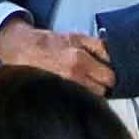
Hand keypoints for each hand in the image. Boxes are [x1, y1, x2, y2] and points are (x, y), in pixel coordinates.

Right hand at [0, 22, 114, 88]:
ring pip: (91, 98)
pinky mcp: (58, 96)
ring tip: (84, 83)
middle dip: (102, 85)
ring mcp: (65, 89)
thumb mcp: (77, 37)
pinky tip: (75, 89)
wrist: (23, 49)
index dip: (110, 75)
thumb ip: (99, 46)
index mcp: (80, 60)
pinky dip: (79, 97)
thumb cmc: (48, 43)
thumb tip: (115, 57)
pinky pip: (78, 102)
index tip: (107, 74)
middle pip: (102, 91)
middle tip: (96, 78)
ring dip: (91, 92)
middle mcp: (73, 77)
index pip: (109, 78)